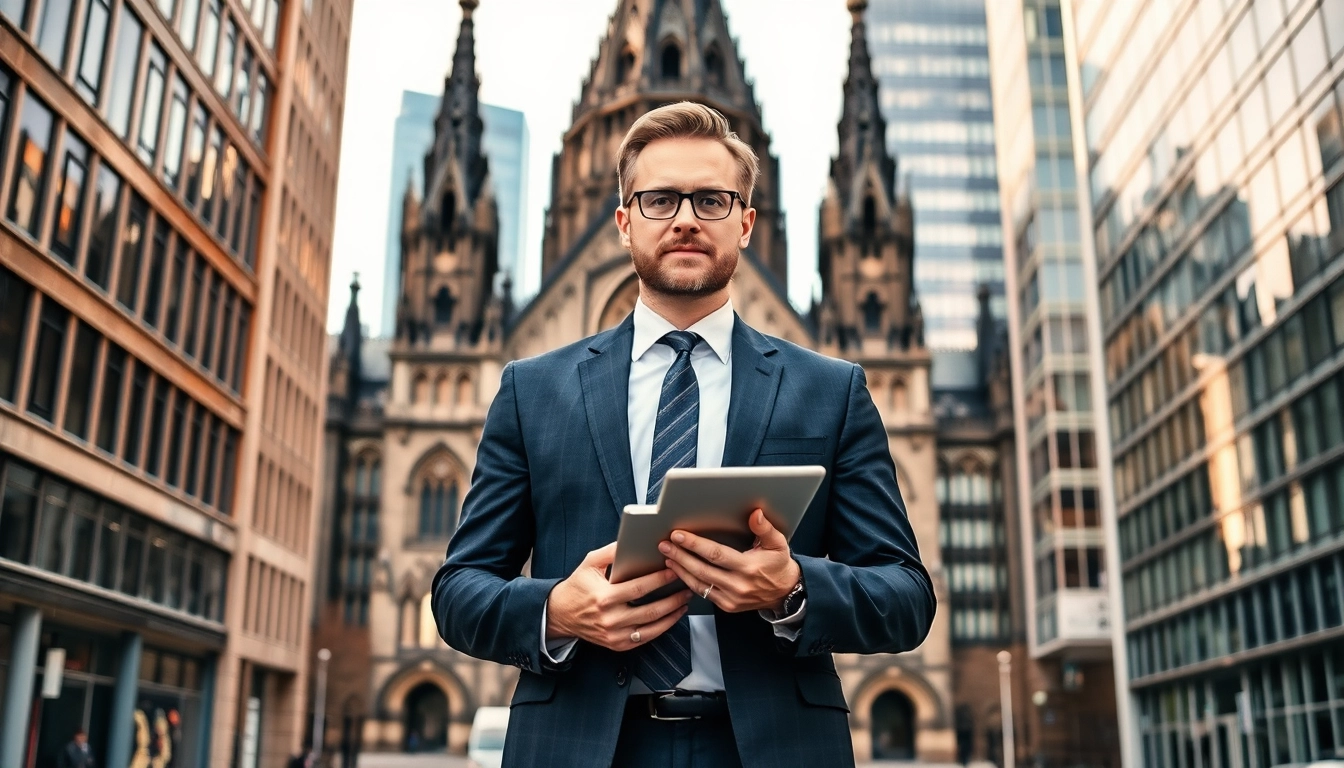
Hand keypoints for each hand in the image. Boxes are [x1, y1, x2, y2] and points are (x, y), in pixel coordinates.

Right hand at [545, 542, 692, 650]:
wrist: (559, 614)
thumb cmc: (577, 587)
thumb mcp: (589, 563)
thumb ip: (611, 552)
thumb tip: (632, 541)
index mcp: (604, 597)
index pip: (640, 588)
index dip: (660, 579)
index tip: (673, 570)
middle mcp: (610, 619)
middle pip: (651, 610)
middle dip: (673, 598)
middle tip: (686, 586)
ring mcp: (614, 635)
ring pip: (652, 627)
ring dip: (672, 614)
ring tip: (684, 601)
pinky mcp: (617, 645)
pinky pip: (645, 638)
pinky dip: (661, 628)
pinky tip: (671, 617)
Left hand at [660, 509, 801, 612]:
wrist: (785, 593)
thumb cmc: (779, 565)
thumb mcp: (778, 544)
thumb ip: (765, 528)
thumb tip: (755, 513)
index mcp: (749, 567)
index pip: (715, 554)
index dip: (695, 544)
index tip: (678, 535)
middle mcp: (738, 585)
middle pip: (701, 569)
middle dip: (680, 555)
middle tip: (665, 544)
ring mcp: (731, 598)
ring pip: (699, 583)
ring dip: (680, 569)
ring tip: (668, 556)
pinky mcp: (727, 606)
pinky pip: (703, 593)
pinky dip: (689, 582)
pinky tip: (680, 571)